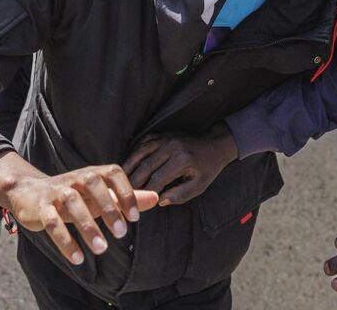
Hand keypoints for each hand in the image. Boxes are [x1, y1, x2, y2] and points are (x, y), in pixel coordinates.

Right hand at [4, 165, 158, 265]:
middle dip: (109, 208)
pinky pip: (52, 222)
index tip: (135, 217)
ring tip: (102, 249)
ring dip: (87, 226)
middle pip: (93, 184)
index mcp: (92, 173)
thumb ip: (126, 197)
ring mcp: (56, 192)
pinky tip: (78, 258)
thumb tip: (157, 198)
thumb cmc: (74, 195)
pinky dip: (65, 241)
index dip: (126, 192)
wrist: (30, 194)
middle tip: (122, 233)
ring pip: (72, 203)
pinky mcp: (40, 208)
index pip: (113, 173)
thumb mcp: (100, 196)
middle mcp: (75, 178)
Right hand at [122, 123, 237, 205]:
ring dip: (129, 166)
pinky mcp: (162, 134)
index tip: (139, 202)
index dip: (147, 191)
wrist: (215, 145)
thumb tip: (159, 200)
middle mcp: (171, 147)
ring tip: (120, 180)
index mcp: (182, 160)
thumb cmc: (208, 169)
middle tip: (123, 194)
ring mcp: (165, 138)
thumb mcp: (199, 186)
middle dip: (134, 181)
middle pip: (146, 166)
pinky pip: (143, 142)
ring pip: (141, 152)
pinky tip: (127, 164)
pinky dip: (134, 153)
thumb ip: (180, 195)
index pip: (158, 179)